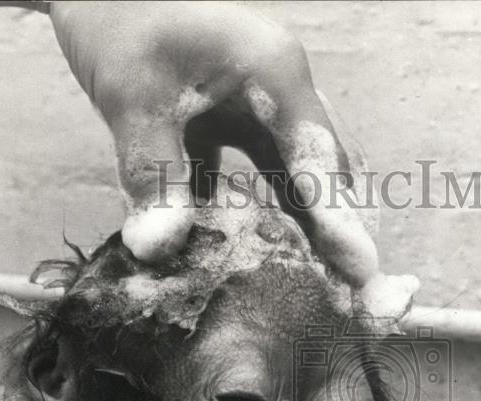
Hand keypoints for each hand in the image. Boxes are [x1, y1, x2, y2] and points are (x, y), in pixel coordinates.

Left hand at [49, 0, 379, 287]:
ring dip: (306, 225)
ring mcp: (262, 103)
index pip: (317, 160)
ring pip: (299, 174)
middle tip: (350, 293)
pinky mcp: (236, 117)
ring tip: (317, 284)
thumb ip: (154, 172)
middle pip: (324, 170)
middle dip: (338, 230)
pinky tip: (258, 253)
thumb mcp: (133, 96)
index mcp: (274, 74)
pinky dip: (264, 211)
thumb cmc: (117, 16)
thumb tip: (157, 250)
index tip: (362, 272)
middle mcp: (281, 89)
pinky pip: (263, 172)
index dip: (340, 220)